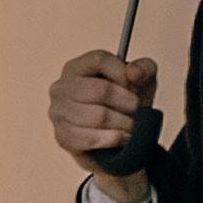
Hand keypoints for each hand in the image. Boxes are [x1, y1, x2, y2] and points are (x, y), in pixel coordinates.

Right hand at [49, 49, 155, 197]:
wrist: (115, 142)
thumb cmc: (123, 106)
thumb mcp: (141, 83)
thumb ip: (144, 69)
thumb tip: (134, 73)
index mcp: (77, 67)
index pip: (99, 60)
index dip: (123, 74)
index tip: (135, 87)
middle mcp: (62, 87)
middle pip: (101, 90)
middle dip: (127, 103)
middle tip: (138, 111)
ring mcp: (59, 112)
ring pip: (99, 116)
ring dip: (123, 123)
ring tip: (132, 126)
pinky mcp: (62, 137)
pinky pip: (91, 138)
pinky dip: (113, 139)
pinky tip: (122, 137)